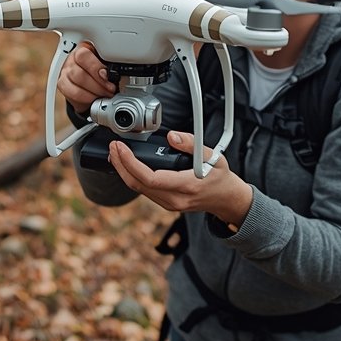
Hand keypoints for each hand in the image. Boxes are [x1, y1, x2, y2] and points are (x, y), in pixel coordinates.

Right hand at [57, 42, 115, 112]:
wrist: (92, 80)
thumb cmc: (101, 68)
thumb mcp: (108, 62)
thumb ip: (111, 65)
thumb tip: (119, 76)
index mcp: (84, 48)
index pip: (83, 55)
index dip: (96, 67)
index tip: (108, 75)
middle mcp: (72, 59)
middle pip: (79, 73)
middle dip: (99, 84)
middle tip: (111, 89)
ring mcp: (65, 72)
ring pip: (76, 85)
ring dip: (94, 92)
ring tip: (106, 95)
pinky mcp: (63, 85)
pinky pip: (73, 94)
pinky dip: (87, 99)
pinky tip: (96, 99)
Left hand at [108, 130, 252, 227]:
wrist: (226, 199)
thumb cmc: (220, 177)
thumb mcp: (213, 156)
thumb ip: (192, 144)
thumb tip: (172, 136)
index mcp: (186, 186)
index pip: (151, 178)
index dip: (131, 163)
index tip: (121, 148)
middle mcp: (174, 199)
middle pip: (137, 185)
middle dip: (121, 165)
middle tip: (114, 146)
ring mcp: (168, 204)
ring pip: (137, 189)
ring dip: (123, 170)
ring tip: (116, 152)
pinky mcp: (165, 203)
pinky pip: (143, 190)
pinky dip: (131, 176)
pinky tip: (127, 164)